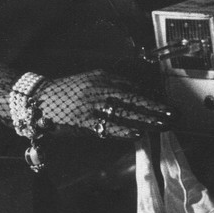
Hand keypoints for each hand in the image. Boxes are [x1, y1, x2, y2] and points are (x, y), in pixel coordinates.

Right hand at [37, 69, 175, 138]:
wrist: (40, 99)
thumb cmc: (67, 91)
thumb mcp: (91, 80)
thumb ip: (112, 84)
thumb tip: (135, 91)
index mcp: (102, 79)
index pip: (132, 88)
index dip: (150, 98)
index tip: (166, 104)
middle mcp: (99, 90)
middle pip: (133, 99)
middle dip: (154, 108)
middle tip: (172, 114)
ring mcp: (92, 106)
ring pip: (124, 114)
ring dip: (145, 120)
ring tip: (162, 125)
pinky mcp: (84, 122)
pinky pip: (108, 126)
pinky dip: (124, 130)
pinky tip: (137, 133)